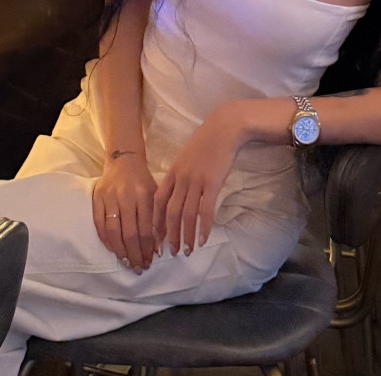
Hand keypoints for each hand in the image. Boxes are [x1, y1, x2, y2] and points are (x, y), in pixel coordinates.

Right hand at [92, 153, 157, 272]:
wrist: (124, 160)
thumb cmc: (143, 181)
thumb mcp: (156, 195)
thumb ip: (158, 219)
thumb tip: (158, 249)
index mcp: (144, 194)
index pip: (145, 229)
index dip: (147, 249)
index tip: (149, 262)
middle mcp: (126, 195)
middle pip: (129, 233)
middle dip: (134, 254)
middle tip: (138, 268)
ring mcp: (109, 196)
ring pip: (113, 231)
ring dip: (120, 251)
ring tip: (126, 262)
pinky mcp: (97, 196)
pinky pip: (99, 223)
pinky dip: (106, 239)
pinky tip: (113, 249)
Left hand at [153, 104, 241, 256]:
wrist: (224, 127)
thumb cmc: (207, 141)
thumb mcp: (187, 156)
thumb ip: (180, 174)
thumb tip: (177, 193)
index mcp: (173, 172)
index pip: (158, 201)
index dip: (156, 221)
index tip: (156, 238)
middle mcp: (181, 178)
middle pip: (170, 212)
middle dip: (169, 235)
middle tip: (171, 252)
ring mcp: (196, 181)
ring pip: (187, 215)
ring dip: (186, 236)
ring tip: (187, 251)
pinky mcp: (212, 183)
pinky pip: (205, 210)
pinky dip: (203, 227)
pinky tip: (203, 240)